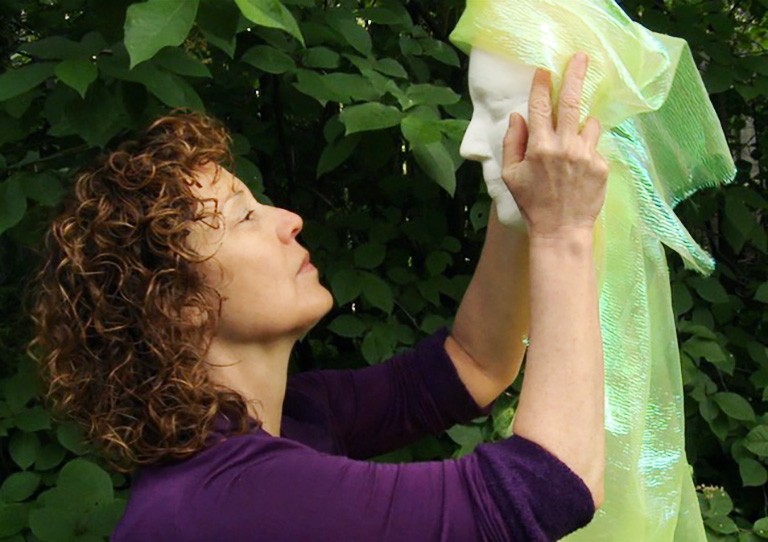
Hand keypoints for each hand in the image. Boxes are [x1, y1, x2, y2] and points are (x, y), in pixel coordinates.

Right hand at [501, 53, 608, 238]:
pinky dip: (588, 151)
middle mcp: (563, 146)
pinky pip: (595, 146)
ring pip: (589, 123)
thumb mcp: (510, 176)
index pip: (540, 106)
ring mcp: (585, 155)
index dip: (541, 85)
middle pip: (570, 102)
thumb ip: (512, 142)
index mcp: (538, 147)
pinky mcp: (601, 165)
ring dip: (582, 126)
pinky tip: (580, 170)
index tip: (544, 69)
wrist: (561, 230)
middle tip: (580, 57)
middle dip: (574, 76)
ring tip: (573, 146)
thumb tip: (518, 116)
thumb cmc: (532, 204)